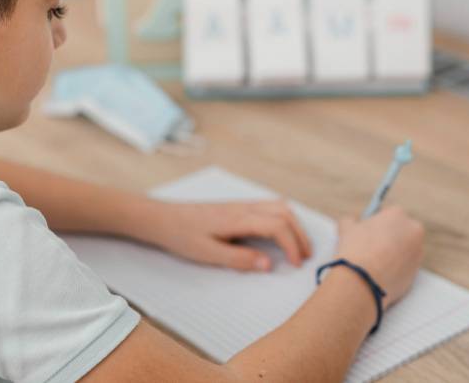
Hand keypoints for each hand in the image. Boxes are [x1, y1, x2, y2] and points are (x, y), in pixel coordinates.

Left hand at [145, 200, 311, 271]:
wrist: (163, 218)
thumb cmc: (182, 236)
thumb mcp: (208, 253)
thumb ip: (239, 259)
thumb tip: (268, 264)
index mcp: (238, 218)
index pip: (277, 225)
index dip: (292, 245)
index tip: (296, 264)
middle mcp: (243, 207)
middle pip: (284, 212)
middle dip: (300, 234)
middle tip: (305, 257)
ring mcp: (241, 204)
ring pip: (278, 206)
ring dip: (293, 225)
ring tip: (298, 247)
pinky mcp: (236, 207)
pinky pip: (268, 206)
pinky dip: (283, 219)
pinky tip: (281, 234)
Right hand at [335, 206, 424, 307]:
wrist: (362, 281)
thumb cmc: (355, 250)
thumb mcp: (346, 228)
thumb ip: (351, 220)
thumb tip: (353, 221)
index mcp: (398, 214)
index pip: (388, 213)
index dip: (376, 221)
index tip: (367, 229)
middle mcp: (413, 230)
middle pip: (400, 230)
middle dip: (388, 236)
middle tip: (370, 245)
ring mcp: (418, 252)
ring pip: (404, 249)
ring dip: (392, 252)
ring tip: (372, 261)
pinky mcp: (417, 271)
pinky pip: (404, 266)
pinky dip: (394, 267)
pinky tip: (378, 272)